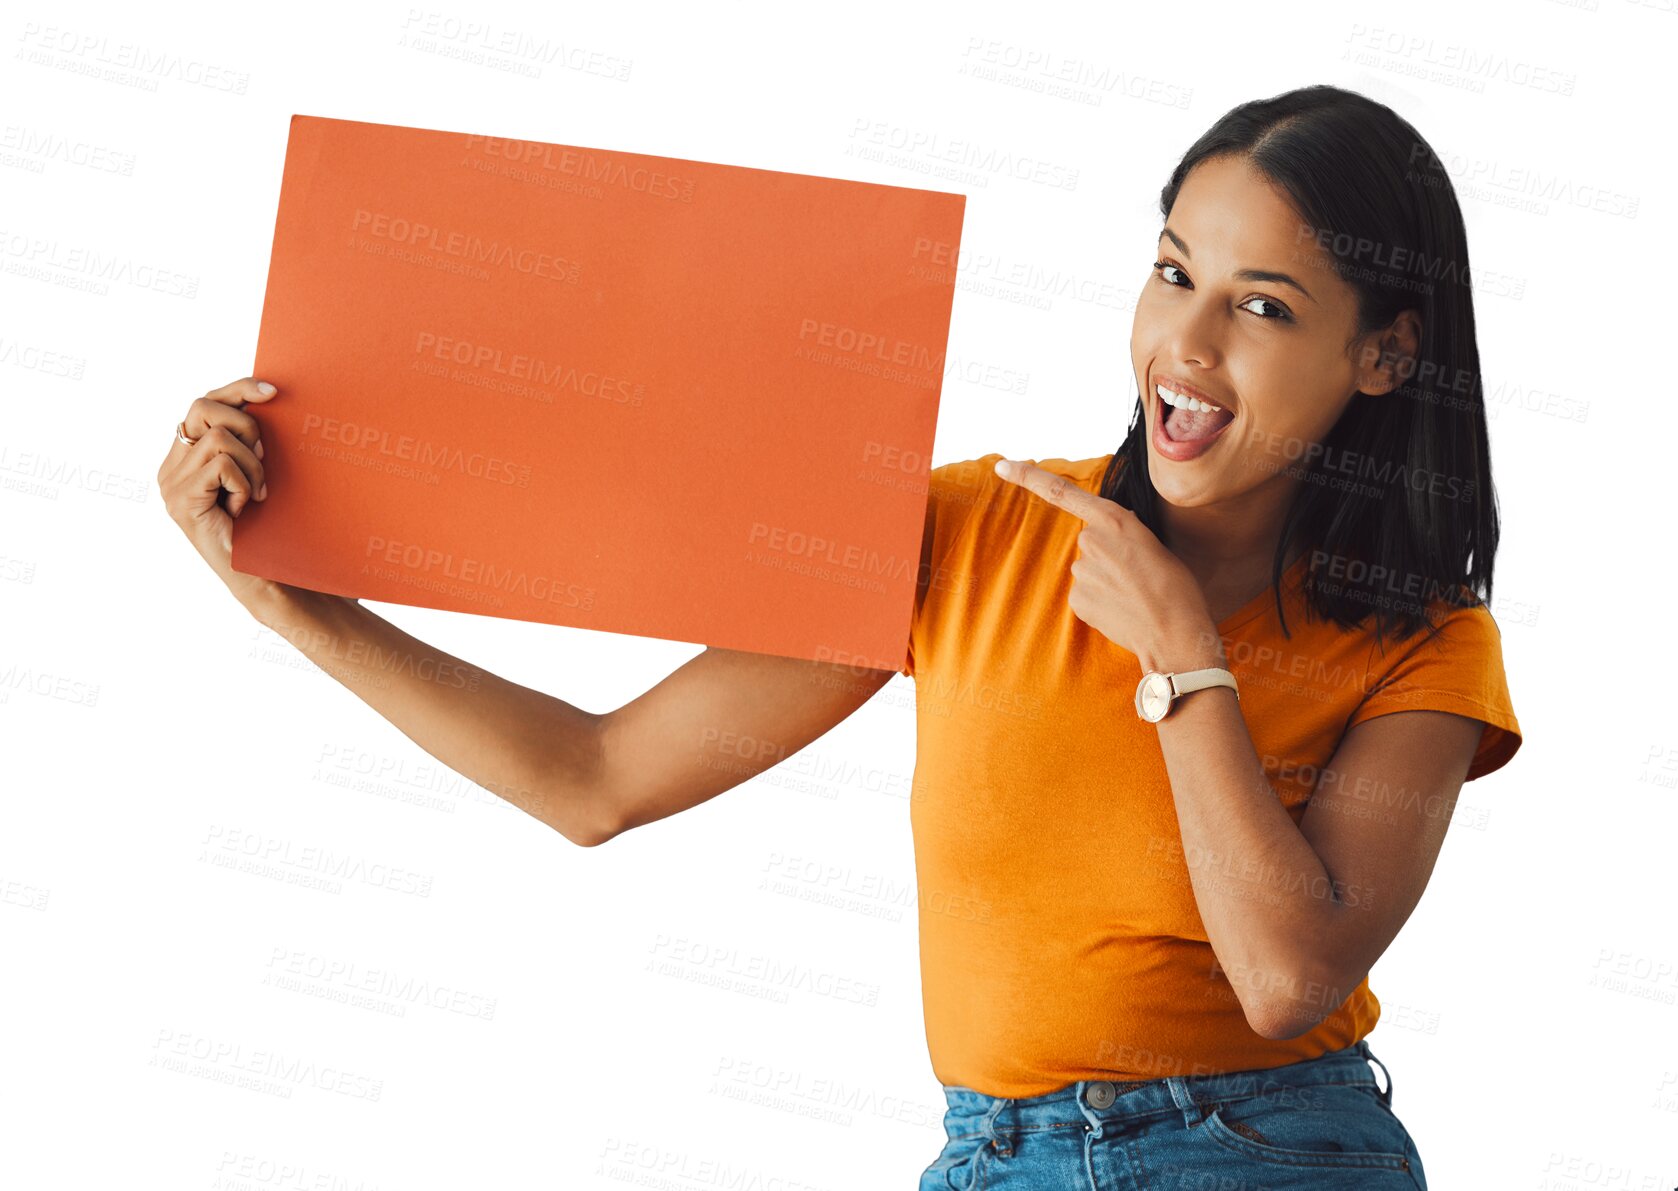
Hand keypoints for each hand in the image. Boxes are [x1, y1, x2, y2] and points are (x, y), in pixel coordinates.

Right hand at [157, 376, 293, 615]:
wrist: (267, 576)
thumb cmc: (269, 525)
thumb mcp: (258, 472)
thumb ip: (249, 440)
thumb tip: (268, 396)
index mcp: (187, 456)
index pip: (206, 402)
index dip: (238, 389)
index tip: (273, 392)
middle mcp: (171, 466)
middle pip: (204, 407)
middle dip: (247, 426)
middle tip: (265, 459)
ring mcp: (171, 484)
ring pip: (219, 438)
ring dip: (252, 464)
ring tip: (257, 494)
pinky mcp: (181, 500)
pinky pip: (221, 463)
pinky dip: (244, 482)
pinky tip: (245, 507)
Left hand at [992, 458, 1221, 671]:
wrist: (1175, 632)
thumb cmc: (1176, 587)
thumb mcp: (1154, 544)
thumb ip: (1123, 535)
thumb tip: (1110, 542)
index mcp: (1114, 519)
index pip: (1062, 492)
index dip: (1028, 478)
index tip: (1001, 466)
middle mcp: (1091, 540)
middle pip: (1089, 543)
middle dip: (1107, 557)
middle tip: (1137, 575)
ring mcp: (1080, 571)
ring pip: (1088, 571)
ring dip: (1105, 581)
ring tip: (1134, 595)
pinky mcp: (1076, 599)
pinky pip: (1085, 595)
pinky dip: (1100, 602)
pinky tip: (1122, 610)